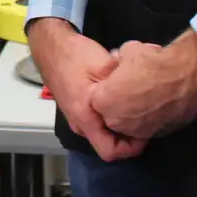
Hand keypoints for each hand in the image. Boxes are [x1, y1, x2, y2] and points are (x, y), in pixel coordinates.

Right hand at [27, 17, 147, 162]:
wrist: (51, 44)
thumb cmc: (74, 55)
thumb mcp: (103, 66)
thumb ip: (122, 84)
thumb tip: (145, 93)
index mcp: (84, 118)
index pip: (109, 151)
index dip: (131, 148)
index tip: (145, 131)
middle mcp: (79, 123)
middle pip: (108, 143)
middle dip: (128, 136)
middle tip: (145, 117)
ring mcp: (76, 117)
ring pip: (103, 132)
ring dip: (119, 124)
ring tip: (135, 107)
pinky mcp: (77, 108)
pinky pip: (97, 121)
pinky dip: (111, 116)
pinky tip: (120, 98)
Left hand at [90, 32, 196, 139]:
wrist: (189, 76)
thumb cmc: (153, 62)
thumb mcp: (127, 51)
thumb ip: (117, 61)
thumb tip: (118, 59)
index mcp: (104, 102)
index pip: (96, 98)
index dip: (106, 87)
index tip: (115, 79)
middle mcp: (118, 122)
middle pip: (110, 113)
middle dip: (116, 102)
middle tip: (129, 87)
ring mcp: (139, 131)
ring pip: (129, 123)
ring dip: (133, 112)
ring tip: (146, 94)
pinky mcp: (160, 134)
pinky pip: (148, 127)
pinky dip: (150, 118)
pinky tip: (159, 102)